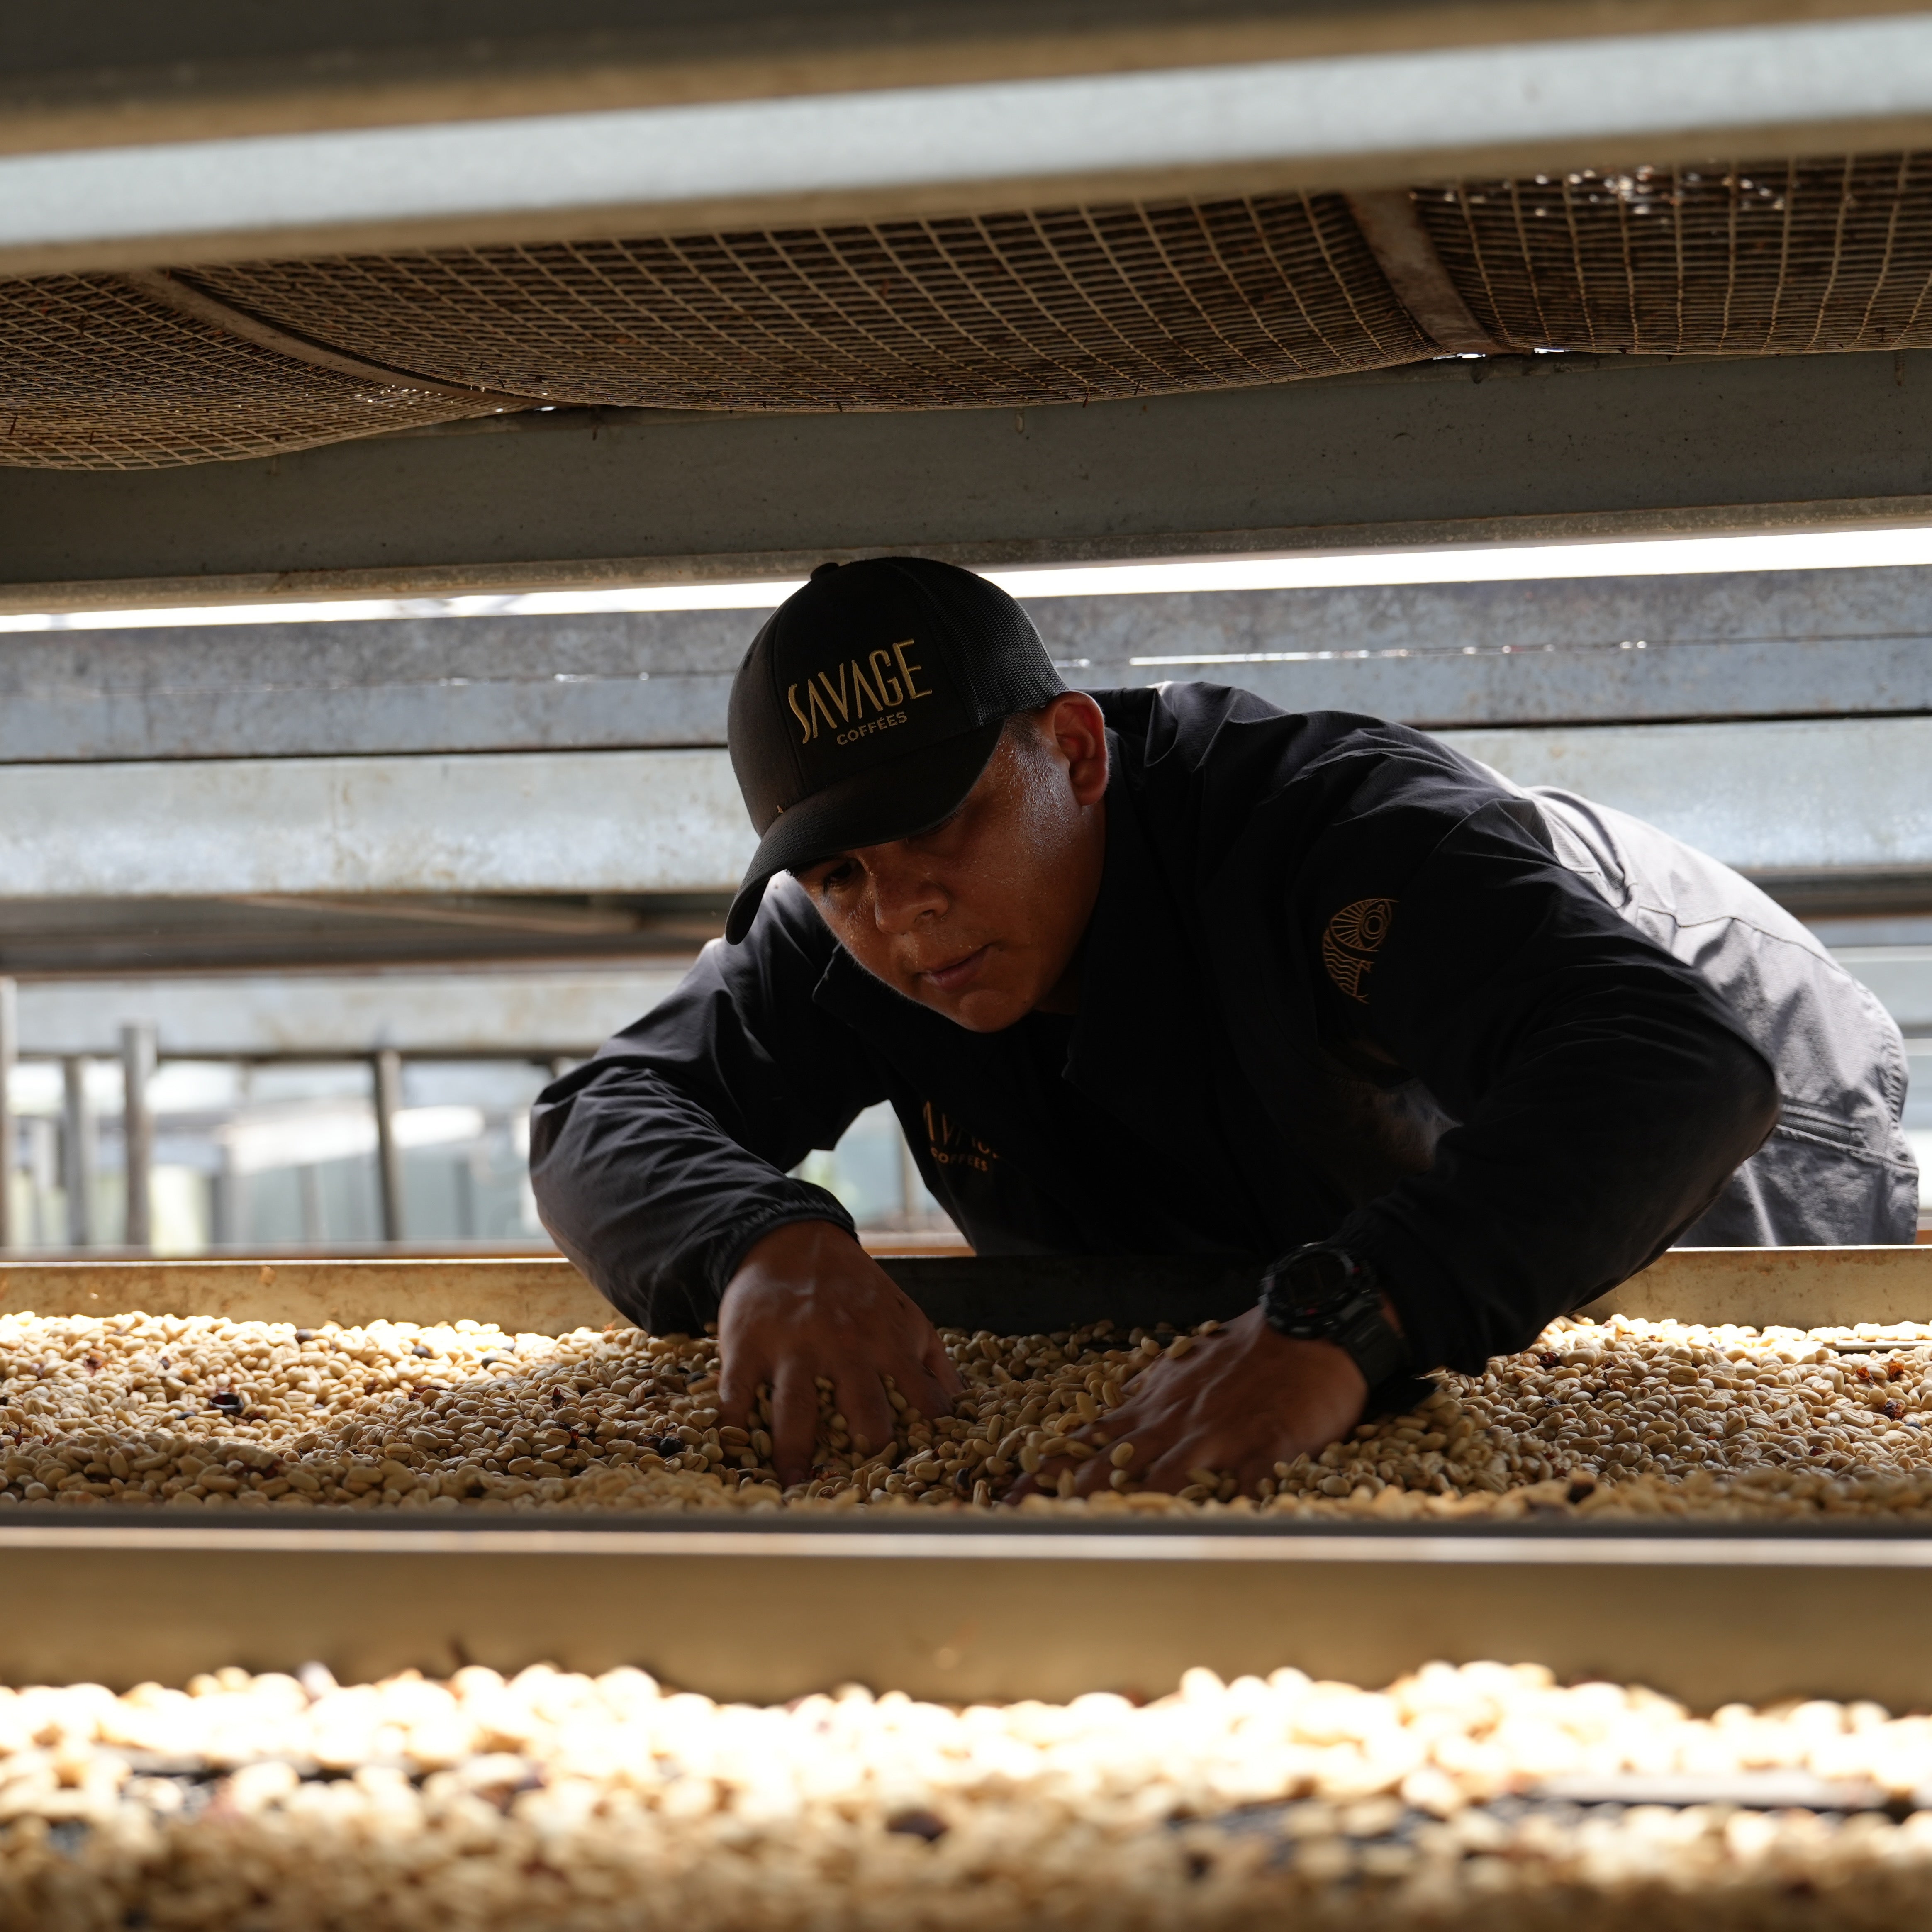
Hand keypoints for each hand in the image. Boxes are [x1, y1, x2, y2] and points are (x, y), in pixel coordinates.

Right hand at [717, 1220, 962, 1486]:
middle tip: (864, 1480)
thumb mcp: (904, 1313)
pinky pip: (738, 1395)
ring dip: (794, 1452)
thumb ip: (932, 1360)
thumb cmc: (854, 1287)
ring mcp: (792, 1347)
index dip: (928, 1435)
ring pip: (795, 1408)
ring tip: (795, 1485)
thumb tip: (959, 1406)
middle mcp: (842, 1345)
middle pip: (862, 1405)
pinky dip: (732, 1427)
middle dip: (867, 1444)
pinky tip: (733, 1453)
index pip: (920, 1397)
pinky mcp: (747, 1347)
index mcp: (886, 1341)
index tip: (926, 1468)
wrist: (792, 1239)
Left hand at [1014, 1305, 1371, 1499]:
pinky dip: (1226, 1509)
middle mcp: (1177, 1421)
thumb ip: (1155, 1395)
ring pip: (1166, 1476)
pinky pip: (1242, 1484)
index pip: (1089, 1439)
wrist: (1311, 1323)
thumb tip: (1122, 1415)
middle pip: (1111, 1464)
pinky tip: (1208, 1534)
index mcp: (1157, 1405)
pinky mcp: (1265, 1445)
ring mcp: (1219, 1434)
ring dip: (1130, 1508)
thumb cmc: (1253, 1347)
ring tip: (1093, 1539)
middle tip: (1024, 1524)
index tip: (1006, 1492)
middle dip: (1066, 1496)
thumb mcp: (1189, 1365)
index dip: (1047, 1467)